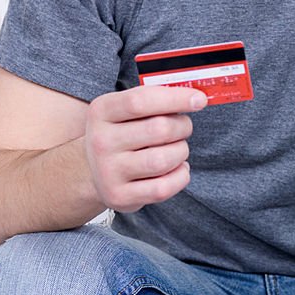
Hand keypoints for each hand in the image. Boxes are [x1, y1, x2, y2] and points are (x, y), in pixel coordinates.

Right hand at [84, 85, 207, 211]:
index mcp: (102, 111)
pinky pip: (164, 187)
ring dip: (181, 151)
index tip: (200, 100)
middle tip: (182, 128)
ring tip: (176, 149)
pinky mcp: (120, 196)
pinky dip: (180, 175)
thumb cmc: (123, 133)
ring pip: (164, 159)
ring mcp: (108, 172)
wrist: (94, 170)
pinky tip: (176, 168)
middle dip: (183, 126)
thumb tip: (195, 98)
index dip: (176, 98)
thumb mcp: (127, 109)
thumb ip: (157, 99)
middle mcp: (100, 141)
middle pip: (159, 129)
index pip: (140, 101)